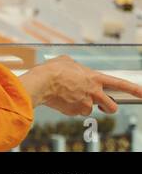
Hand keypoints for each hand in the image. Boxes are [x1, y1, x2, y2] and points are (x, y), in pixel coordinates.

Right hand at [19, 55, 141, 115]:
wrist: (42, 83)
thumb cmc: (53, 70)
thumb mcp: (66, 61)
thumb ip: (75, 66)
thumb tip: (73, 68)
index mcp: (95, 78)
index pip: (121, 84)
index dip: (135, 89)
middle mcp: (94, 92)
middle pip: (112, 106)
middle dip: (109, 107)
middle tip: (101, 105)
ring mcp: (85, 104)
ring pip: (91, 110)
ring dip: (84, 106)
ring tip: (71, 97)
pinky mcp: (75, 112)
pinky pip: (76, 112)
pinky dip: (70, 107)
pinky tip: (61, 99)